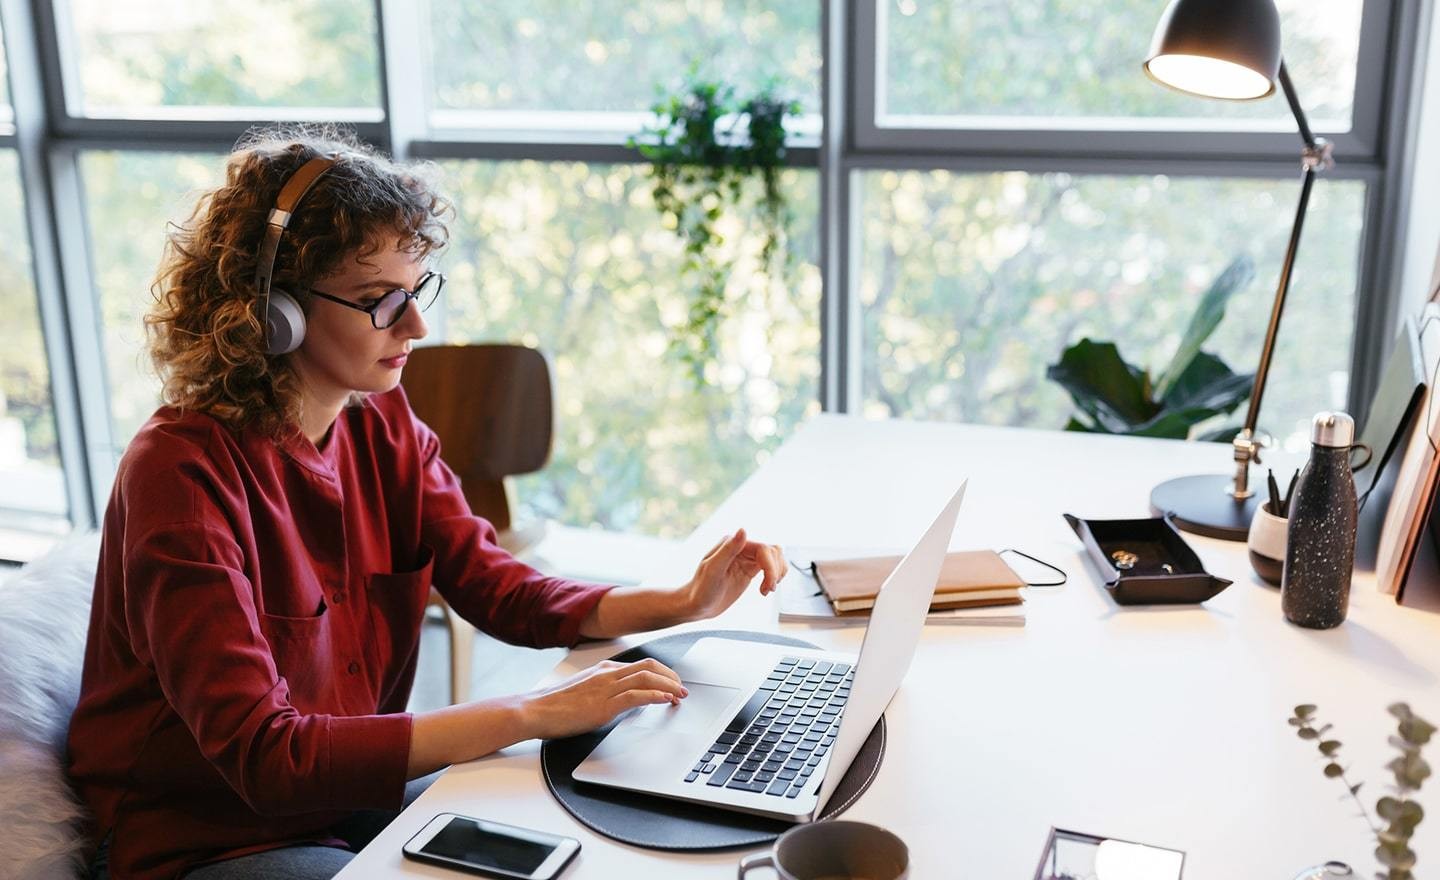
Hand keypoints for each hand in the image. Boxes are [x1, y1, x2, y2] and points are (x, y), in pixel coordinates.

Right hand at [517, 658, 687, 740]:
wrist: (534, 711)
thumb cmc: (556, 705)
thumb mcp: (587, 693)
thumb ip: (607, 691)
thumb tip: (629, 699)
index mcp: (604, 670)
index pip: (642, 665)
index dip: (663, 674)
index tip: (674, 684)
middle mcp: (607, 674)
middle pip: (650, 666)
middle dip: (671, 677)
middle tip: (683, 689)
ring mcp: (605, 687)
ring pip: (646, 677)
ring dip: (669, 686)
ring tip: (680, 695)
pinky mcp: (603, 704)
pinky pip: (635, 695)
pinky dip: (655, 696)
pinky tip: (666, 700)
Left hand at [679, 528, 786, 621]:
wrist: (696, 605)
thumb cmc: (701, 589)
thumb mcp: (713, 570)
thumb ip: (729, 549)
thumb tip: (743, 530)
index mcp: (732, 544)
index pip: (763, 549)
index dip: (771, 567)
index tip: (769, 586)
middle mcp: (741, 548)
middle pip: (773, 552)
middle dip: (775, 571)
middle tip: (767, 590)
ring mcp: (746, 559)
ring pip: (775, 557)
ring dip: (777, 573)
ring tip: (767, 590)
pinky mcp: (750, 570)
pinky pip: (771, 566)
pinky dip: (774, 577)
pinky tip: (766, 589)